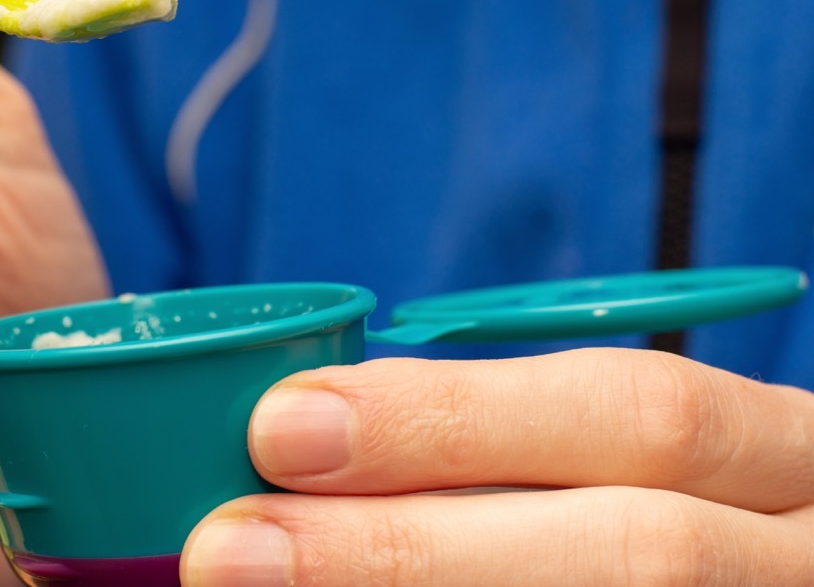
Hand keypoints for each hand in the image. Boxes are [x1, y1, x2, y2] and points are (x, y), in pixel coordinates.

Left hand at [183, 348, 813, 584]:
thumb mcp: (646, 461)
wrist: (771, 576)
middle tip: (229, 549)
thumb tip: (307, 432)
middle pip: (634, 556)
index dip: (453, 421)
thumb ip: (512, 443)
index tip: (281, 425)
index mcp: (782, 460)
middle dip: (409, 551)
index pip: (638, 416)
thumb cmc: (677, 510)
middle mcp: (801, 562)